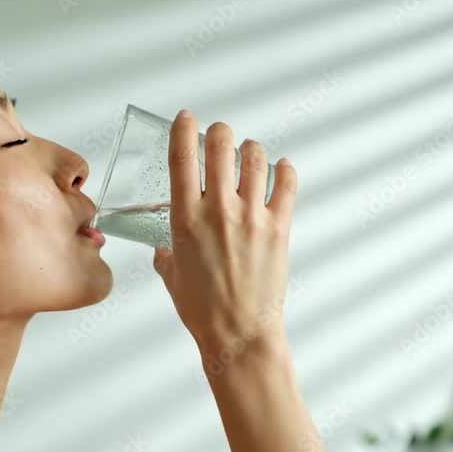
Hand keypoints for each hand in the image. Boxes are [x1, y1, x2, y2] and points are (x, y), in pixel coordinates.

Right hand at [152, 109, 297, 356]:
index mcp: (185, 219)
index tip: (185, 118)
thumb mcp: (170, 274)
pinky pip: (287, 184)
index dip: (182, 130)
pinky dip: (284, 171)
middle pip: (220, 146)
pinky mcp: (279, 227)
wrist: (238, 333)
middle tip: (218, 135)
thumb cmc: (202, 309)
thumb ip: (166, 251)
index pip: (181, 158)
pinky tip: (280, 170)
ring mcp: (252, 217)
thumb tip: (165, 246)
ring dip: (249, 149)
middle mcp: (218, 211)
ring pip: (255, 158)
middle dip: (219, 133)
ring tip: (247, 153)